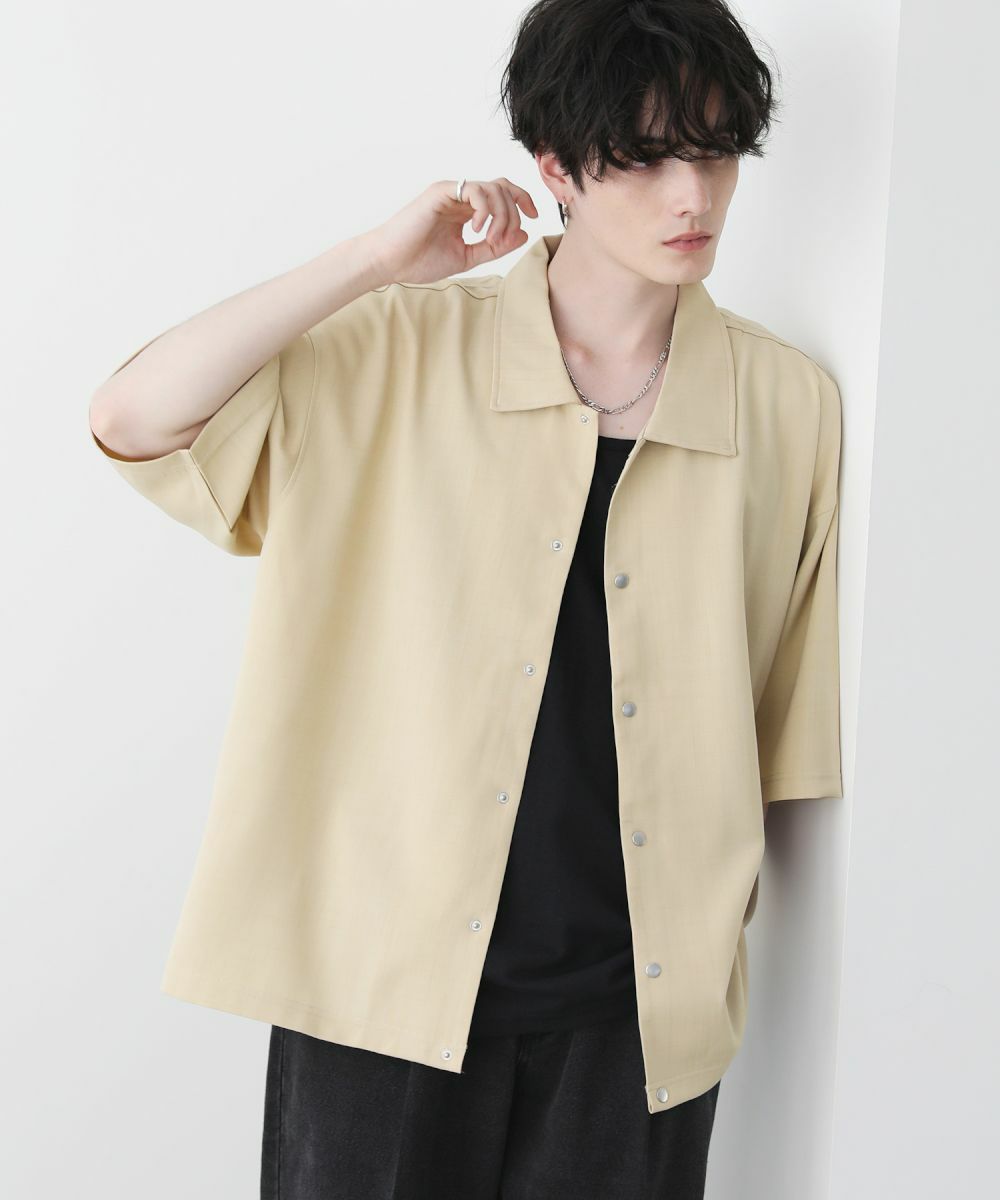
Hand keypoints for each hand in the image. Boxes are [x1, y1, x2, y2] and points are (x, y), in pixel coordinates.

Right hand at [361, 178, 539, 285]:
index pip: (503, 194)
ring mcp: (451, 192)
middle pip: (503, 187)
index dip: (523, 201)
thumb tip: (524, 234)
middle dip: (515, 211)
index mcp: (467, 209)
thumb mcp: (467, 257)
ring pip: (493, 188)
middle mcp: (460, 197)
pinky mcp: (441, 192)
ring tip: (489, 238)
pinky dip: (485, 210)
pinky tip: (477, 230)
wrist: (390, 263)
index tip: (533, 219)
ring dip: (501, 215)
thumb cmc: (420, 261)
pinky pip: (476, 190)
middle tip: (503, 238)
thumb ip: (494, 247)